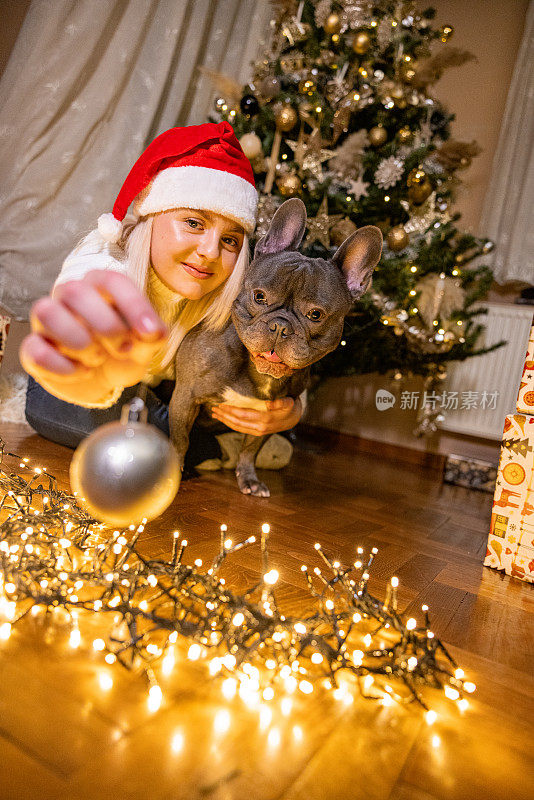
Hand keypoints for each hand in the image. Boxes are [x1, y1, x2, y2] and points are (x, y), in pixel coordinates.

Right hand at [19, 270, 167, 405]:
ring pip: (46, 312)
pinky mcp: (35, 348)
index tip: (148, 332)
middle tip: (123, 348)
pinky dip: (63, 366)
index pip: (111, 280)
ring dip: (78, 341)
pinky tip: (82, 371)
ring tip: (97, 358)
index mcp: (101, 287)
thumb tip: (152, 331)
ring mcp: (49, 321)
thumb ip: (153, 335)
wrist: (103, 380)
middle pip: (74, 291)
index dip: (132, 305)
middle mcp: (70, 296)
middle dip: (105, 325)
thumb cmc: (122, 352)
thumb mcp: (145, 345)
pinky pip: (36, 349)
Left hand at [211, 396, 302, 435]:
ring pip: (237, 427)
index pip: (243, 415)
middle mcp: (259, 428)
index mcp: (265, 419)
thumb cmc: (289, 407)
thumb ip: (280, 402)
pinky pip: (240, 429)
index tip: (221, 404)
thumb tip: (269, 403)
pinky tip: (224, 419)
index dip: (230, 410)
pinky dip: (230, 424)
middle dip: (224, 415)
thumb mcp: (288, 402)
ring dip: (224, 421)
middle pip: (236, 422)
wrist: (294, 419)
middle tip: (213, 408)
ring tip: (215, 414)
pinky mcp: (256, 432)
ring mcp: (257, 431)